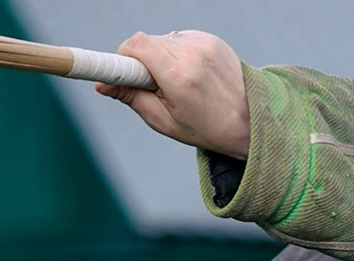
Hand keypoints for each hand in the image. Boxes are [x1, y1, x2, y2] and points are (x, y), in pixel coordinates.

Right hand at [95, 30, 249, 158]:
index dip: (121, 56)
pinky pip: (180, 40)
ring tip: (177, 83)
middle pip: (147, 42)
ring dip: (160, 57)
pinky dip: (178, 54)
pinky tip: (191, 75)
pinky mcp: (211, 39)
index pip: (136, 46)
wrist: (251, 122)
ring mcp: (204, 43)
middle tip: (151, 86)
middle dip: (141, 62)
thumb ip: (132, 98)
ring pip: (163, 40)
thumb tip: (102, 84)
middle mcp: (192, 54)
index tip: (115, 69)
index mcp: (179, 76)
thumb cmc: (206, 128)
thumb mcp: (164, 121)